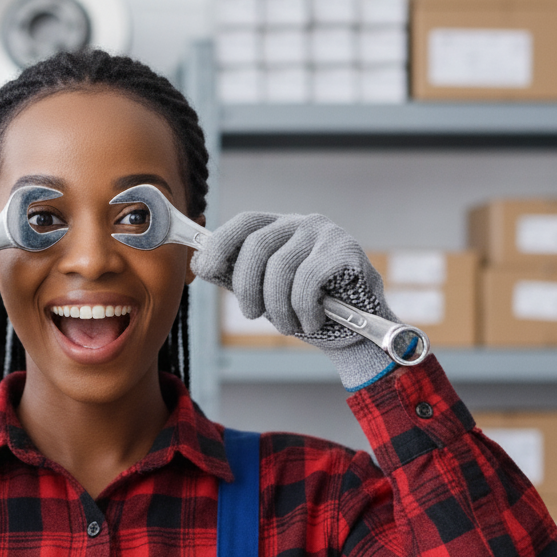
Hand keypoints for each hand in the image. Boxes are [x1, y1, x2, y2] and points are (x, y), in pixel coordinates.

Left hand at [191, 212, 398, 389]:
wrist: (356, 334)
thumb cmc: (307, 310)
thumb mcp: (265, 293)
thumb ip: (237, 277)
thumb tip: (200, 263)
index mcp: (281, 228)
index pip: (245, 222)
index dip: (221, 242)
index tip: (206, 268)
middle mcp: (303, 223)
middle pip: (257, 245)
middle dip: (247, 287)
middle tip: (252, 314)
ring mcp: (326, 234)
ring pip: (281, 268)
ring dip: (278, 307)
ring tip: (289, 324)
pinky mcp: (346, 251)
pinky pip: (306, 282)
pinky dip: (303, 310)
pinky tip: (311, 321)